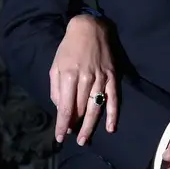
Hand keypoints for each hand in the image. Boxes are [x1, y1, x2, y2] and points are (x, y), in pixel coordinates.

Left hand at [50, 14, 117, 144]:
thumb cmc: (69, 48)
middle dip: (76, 126)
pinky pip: (114, 99)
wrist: (90, 28)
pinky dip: (113, 114)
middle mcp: (85, 79)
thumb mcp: (55, 65)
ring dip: (91, 126)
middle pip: (81, 110)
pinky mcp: (112, 76)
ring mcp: (101, 78)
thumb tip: (60, 109)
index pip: (66, 107)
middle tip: (74, 139)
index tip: (60, 137)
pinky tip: (111, 127)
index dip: (62, 124)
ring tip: (85, 139)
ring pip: (96, 108)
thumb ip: (56, 88)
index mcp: (68, 75)